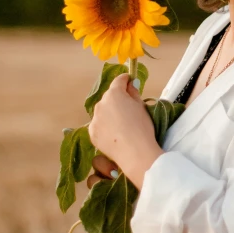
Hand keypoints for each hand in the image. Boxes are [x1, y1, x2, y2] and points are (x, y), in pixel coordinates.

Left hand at [87, 73, 163, 189]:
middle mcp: (101, 104)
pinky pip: (99, 125)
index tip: (131, 83)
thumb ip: (133, 92)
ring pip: (103, 111)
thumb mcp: (141, 106)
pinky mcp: (92, 132)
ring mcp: (94, 119)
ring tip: (122, 125)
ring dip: (110, 113)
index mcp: (114, 94)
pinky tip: (115, 135)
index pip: (119, 80)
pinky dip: (105, 127)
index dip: (126, 80)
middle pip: (110, 97)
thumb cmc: (142, 127)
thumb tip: (130, 84)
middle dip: (118, 100)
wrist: (134, 152)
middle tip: (129, 110)